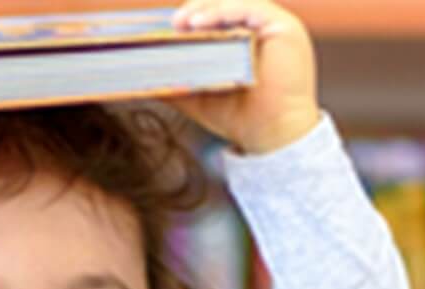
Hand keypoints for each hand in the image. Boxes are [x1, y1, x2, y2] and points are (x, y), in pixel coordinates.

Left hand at [168, 1, 319, 154]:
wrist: (272, 139)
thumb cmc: (240, 118)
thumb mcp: (199, 96)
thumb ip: (176, 81)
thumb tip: (140, 75)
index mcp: (244, 37)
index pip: (215, 15)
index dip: (192, 16)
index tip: (167, 27)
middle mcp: (260, 27)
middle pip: (224, 4)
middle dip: (196, 10)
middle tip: (173, 24)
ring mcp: (273, 25)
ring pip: (236, 3)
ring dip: (207, 9)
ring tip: (183, 24)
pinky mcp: (284, 27)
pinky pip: (252, 9)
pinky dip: (226, 12)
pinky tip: (202, 24)